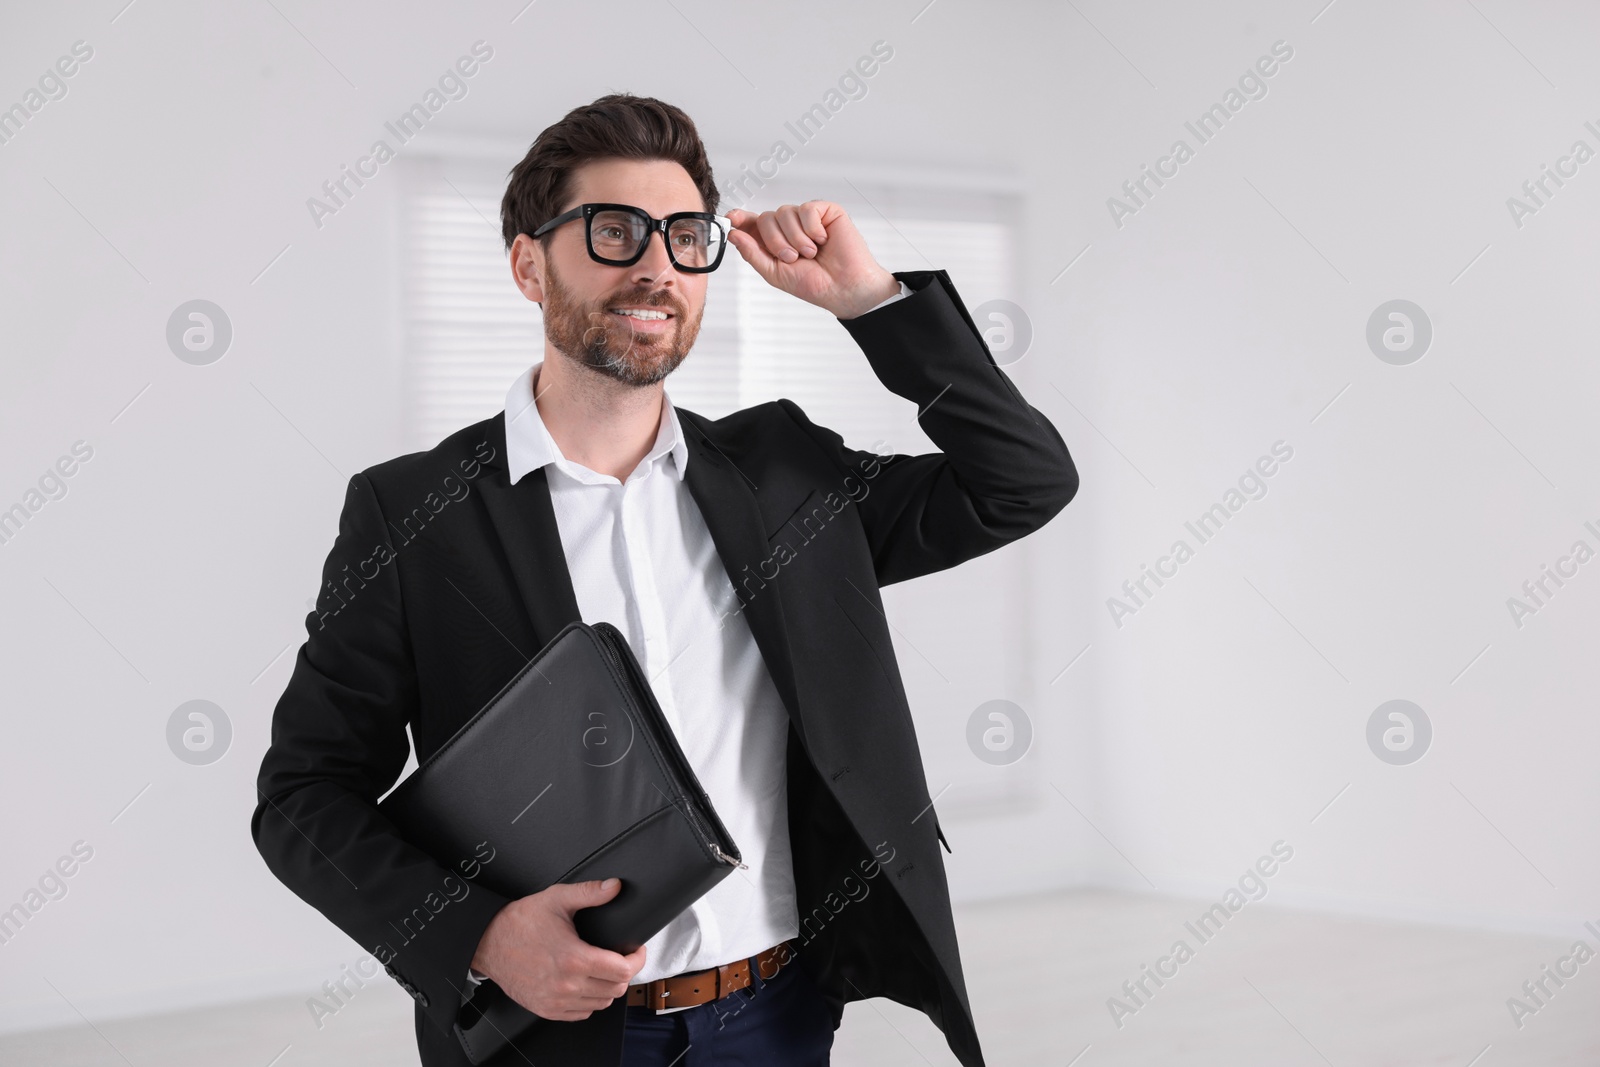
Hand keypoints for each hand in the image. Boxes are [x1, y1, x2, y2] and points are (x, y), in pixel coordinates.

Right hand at [470, 878, 646, 1021]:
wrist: (487, 942)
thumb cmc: (518, 922)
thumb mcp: (556, 899)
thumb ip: (589, 892)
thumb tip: (614, 887)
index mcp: (573, 958)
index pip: (622, 971)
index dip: (637, 959)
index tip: (636, 951)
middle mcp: (566, 985)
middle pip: (616, 989)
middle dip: (625, 972)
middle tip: (621, 957)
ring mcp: (555, 1001)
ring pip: (601, 1004)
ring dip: (609, 987)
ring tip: (604, 970)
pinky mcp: (546, 1009)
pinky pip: (582, 1013)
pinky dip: (590, 1001)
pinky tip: (586, 983)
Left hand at [726, 201, 899, 319]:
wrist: (843, 288)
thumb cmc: (813, 284)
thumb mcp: (774, 273)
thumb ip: (752, 253)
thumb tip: (733, 233)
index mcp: (775, 241)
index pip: (753, 223)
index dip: (741, 218)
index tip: (731, 218)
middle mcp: (789, 227)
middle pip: (766, 218)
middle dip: (775, 240)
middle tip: (792, 258)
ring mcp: (807, 218)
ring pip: (785, 212)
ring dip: (796, 238)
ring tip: (811, 253)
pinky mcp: (826, 211)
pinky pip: (807, 209)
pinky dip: (812, 228)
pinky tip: (823, 240)